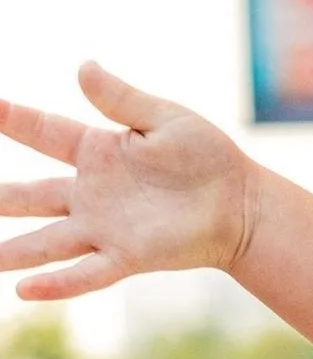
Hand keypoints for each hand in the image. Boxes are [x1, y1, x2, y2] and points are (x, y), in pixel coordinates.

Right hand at [0, 63, 259, 300]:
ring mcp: (105, 227)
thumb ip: (121, 99)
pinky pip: (86, 272)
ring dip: (12, 251)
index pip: (40, 131)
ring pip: (45, 241)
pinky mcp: (128, 256)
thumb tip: (81, 67)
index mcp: (96, 151)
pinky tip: (25, 292)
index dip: (8, 118)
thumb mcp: (164, 119)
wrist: (243, 205)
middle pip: (27, 195)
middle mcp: (91, 193)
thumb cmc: (209, 158)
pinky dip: (57, 283)